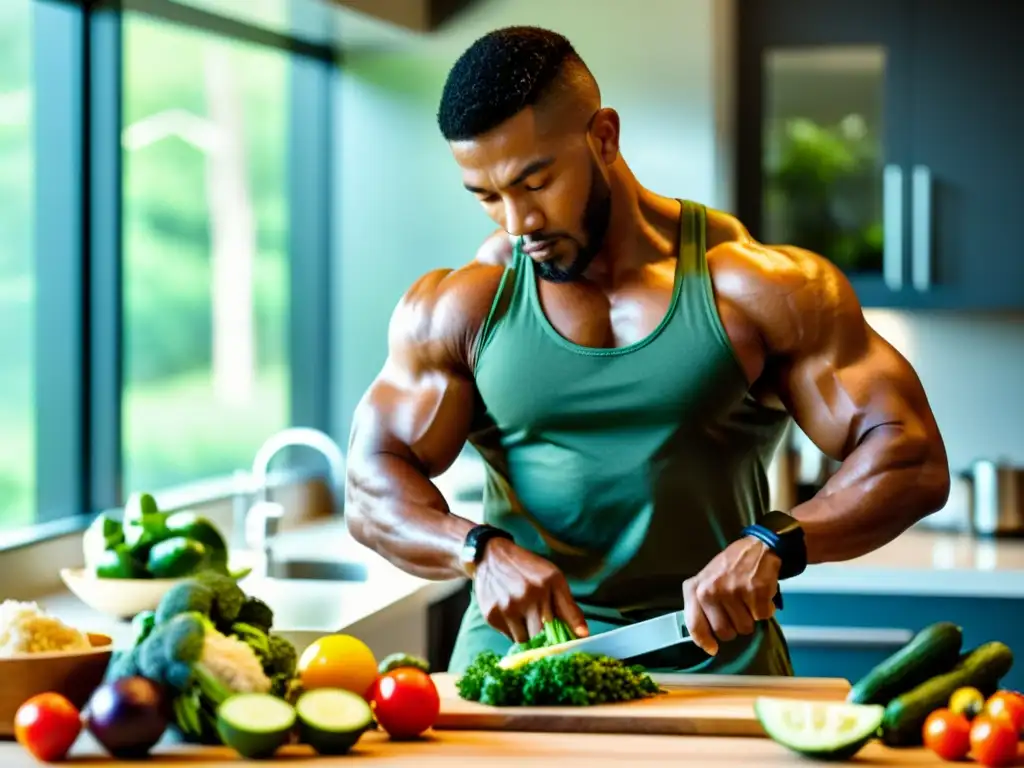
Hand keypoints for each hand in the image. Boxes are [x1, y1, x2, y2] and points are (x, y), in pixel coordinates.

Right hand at [473, 538, 588, 643]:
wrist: (491, 556)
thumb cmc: (528, 568)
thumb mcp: (553, 579)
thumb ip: (569, 607)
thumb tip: (584, 635)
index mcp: (548, 584)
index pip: (563, 623)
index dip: (566, 641)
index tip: (568, 649)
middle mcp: (527, 596)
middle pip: (543, 636)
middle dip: (547, 640)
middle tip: (547, 638)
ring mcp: (507, 607)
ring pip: (525, 641)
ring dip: (529, 637)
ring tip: (527, 621)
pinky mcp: (492, 616)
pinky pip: (509, 636)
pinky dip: (515, 632)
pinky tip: (513, 617)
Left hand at [682, 537, 780, 655]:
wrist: (758, 547)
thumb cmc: (730, 567)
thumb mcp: (707, 580)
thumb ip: (702, 606)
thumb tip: (706, 643)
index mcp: (696, 589)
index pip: (694, 624)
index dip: (704, 641)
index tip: (712, 648)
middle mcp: (711, 591)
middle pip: (725, 632)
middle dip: (735, 626)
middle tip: (739, 609)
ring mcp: (733, 591)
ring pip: (745, 627)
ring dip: (751, 617)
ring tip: (749, 598)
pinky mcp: (755, 591)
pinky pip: (763, 617)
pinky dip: (766, 610)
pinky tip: (761, 594)